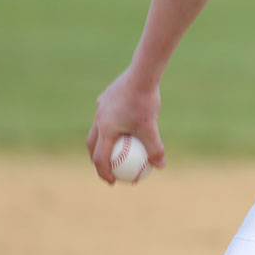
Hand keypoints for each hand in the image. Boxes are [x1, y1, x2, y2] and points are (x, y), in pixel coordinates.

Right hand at [86, 68, 165, 183]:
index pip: (99, 157)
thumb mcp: (151, 128)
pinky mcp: (107, 96)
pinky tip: (126, 125)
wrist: (141, 73)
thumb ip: (155, 148)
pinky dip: (113, 124)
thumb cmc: (145, 102)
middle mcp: (98, 118)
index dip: (104, 172)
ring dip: (104, 140)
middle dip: (97, 159)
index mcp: (105, 129)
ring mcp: (101, 106)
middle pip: (92, 144)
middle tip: (109, 169)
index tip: (112, 182)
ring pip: (99, 128)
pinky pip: (108, 114)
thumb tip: (161, 167)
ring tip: (115, 149)